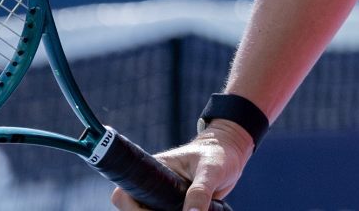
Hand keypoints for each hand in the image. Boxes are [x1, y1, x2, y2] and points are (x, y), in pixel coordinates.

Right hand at [110, 123, 252, 210]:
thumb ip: (201, 191)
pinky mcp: (175, 207)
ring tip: (184, 210)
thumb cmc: (219, 153)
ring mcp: (163, 199)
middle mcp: (154, 187)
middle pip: (135, 209)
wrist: (232, 155)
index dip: (132, 209)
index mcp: (152, 171)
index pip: (126, 194)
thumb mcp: (211, 169)